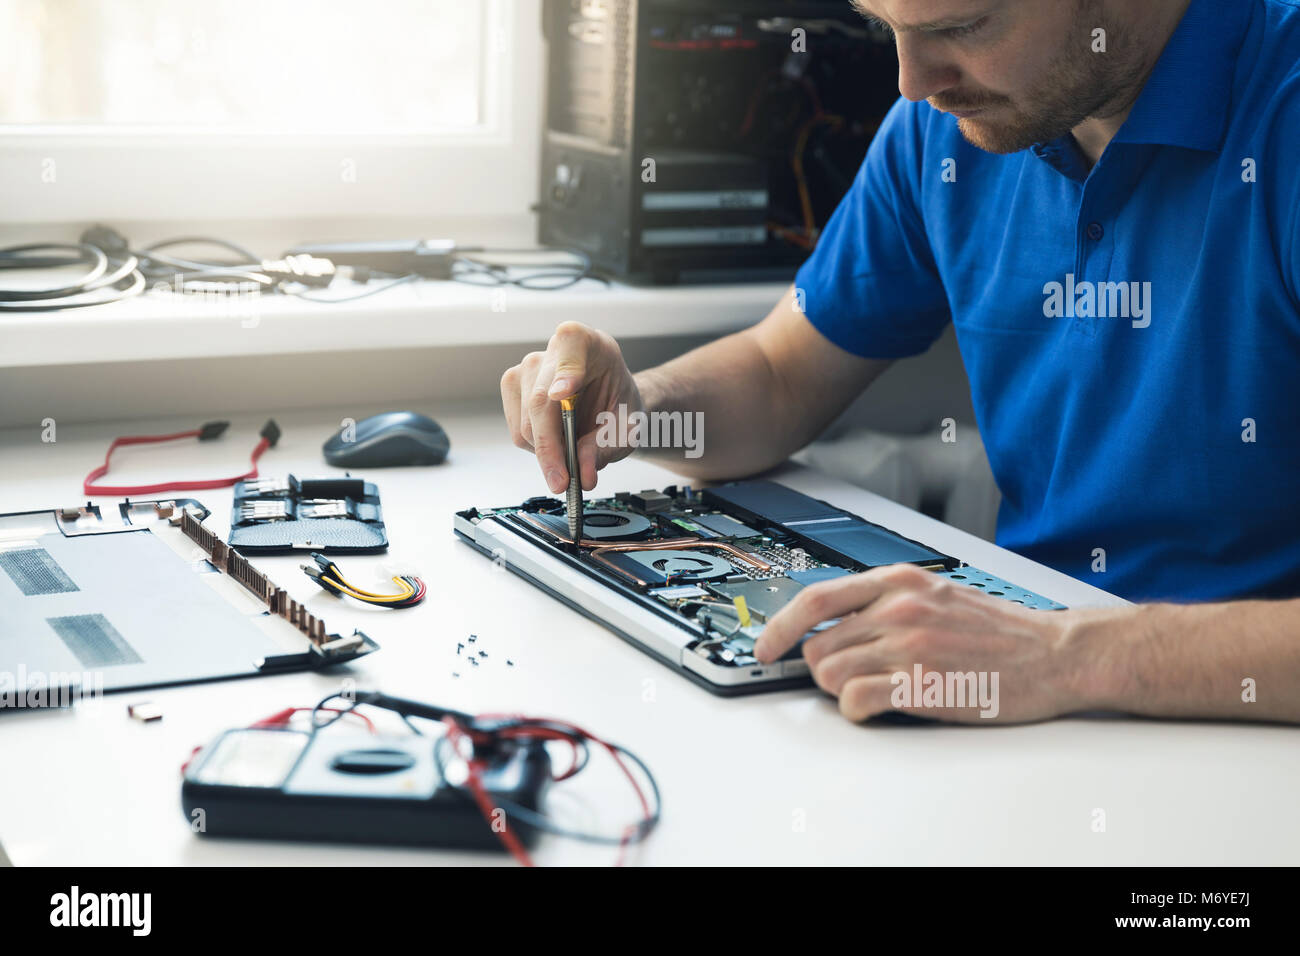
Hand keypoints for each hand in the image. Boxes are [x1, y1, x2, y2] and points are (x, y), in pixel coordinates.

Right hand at [500, 321, 643, 493]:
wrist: (610, 399)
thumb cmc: (619, 403)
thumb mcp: (627, 427)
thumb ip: (607, 447)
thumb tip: (582, 472)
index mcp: (589, 343)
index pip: (572, 346)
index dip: (565, 371)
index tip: (562, 394)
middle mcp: (554, 350)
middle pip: (540, 402)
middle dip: (551, 448)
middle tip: (564, 481)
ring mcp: (527, 368)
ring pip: (525, 424)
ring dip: (547, 452)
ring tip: (572, 454)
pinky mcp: (512, 387)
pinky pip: (517, 432)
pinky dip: (537, 448)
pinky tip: (558, 441)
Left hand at [753, 564, 1083, 723]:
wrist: (1057, 652)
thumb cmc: (1001, 629)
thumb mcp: (938, 593)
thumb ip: (886, 600)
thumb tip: (835, 621)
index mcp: (899, 581)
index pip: (815, 597)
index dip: (779, 626)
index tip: (765, 645)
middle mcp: (898, 608)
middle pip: (818, 644)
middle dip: (825, 668)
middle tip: (853, 677)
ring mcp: (909, 645)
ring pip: (830, 674)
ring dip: (842, 690)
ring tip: (877, 691)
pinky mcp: (922, 684)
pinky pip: (856, 701)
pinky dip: (858, 710)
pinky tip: (881, 707)